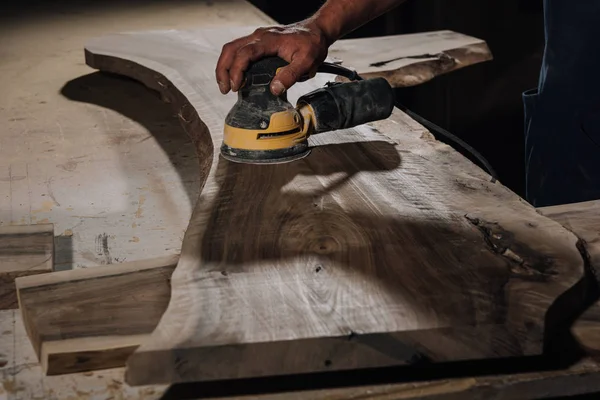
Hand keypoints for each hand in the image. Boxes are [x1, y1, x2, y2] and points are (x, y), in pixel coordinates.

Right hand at [215, 20, 330, 95]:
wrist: (317, 31)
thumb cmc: (312, 44)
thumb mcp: (307, 62)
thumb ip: (291, 75)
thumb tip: (274, 89)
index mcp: (269, 40)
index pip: (244, 54)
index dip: (237, 71)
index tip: (236, 86)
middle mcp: (259, 36)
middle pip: (231, 49)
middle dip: (223, 70)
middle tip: (225, 89)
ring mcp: (257, 37)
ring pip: (231, 48)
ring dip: (225, 67)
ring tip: (226, 85)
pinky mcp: (258, 41)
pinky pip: (238, 49)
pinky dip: (232, 63)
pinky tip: (235, 76)